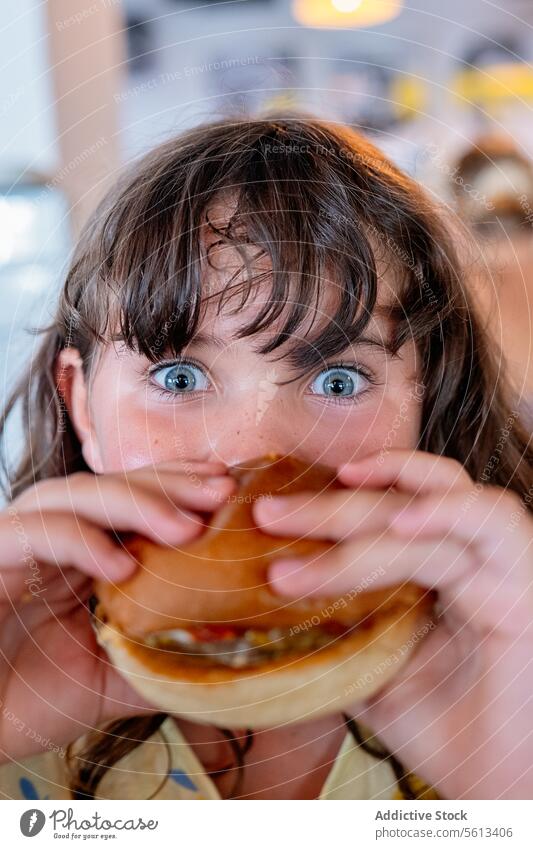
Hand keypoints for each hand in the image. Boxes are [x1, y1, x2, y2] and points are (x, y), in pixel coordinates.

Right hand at [0, 460, 235, 762]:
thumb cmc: (24, 704)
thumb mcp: (109, 681)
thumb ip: (158, 659)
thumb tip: (231, 655)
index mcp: (79, 556)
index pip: (131, 499)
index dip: (178, 484)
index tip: (228, 485)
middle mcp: (48, 540)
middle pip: (109, 487)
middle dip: (168, 485)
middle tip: (221, 492)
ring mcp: (15, 546)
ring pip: (72, 497)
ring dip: (133, 503)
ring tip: (187, 527)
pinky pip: (30, 534)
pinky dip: (78, 541)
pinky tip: (121, 565)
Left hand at [253, 450, 532, 798]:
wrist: (499, 786)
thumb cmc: (443, 731)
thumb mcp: (370, 673)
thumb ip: (334, 633)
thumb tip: (264, 614)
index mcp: (428, 574)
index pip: (379, 512)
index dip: (327, 502)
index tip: (271, 510)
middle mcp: (463, 558)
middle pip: (392, 505)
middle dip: (327, 508)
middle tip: (269, 514)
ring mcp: (494, 563)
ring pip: (431, 506)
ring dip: (370, 509)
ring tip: (316, 510)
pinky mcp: (523, 581)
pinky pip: (494, 523)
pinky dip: (447, 512)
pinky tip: (401, 521)